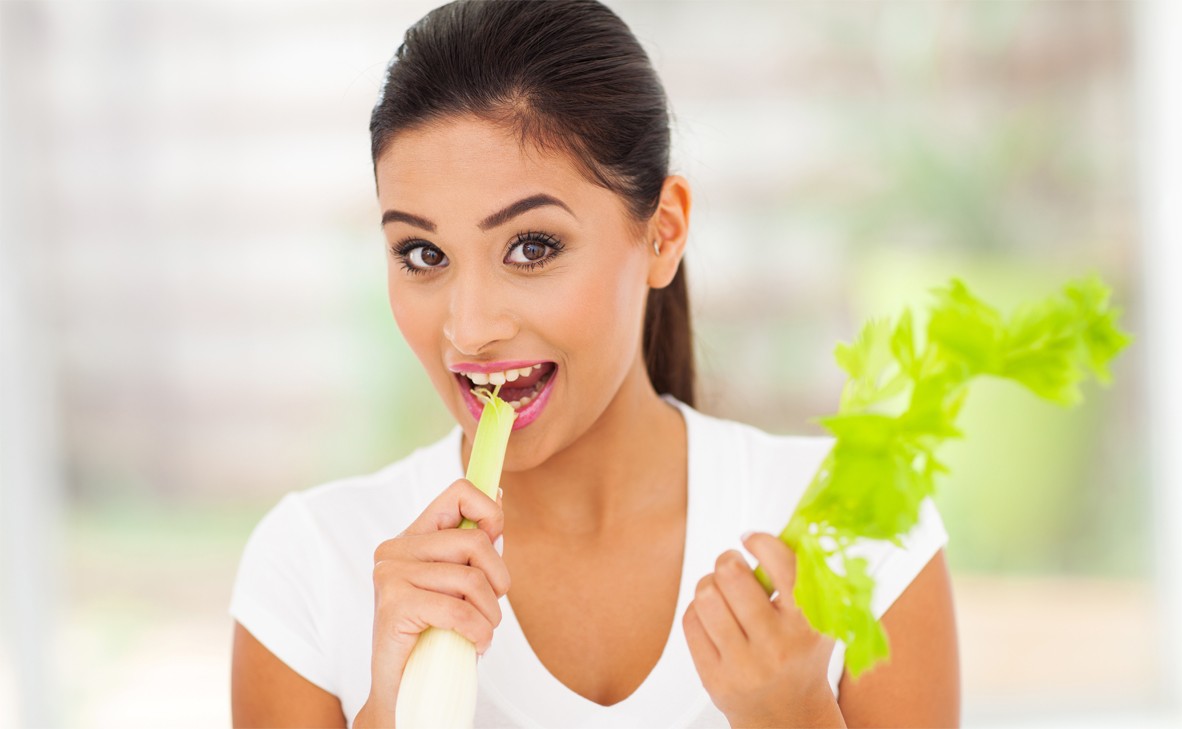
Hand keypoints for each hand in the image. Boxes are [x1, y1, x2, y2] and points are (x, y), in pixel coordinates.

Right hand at [354, 478, 509, 726]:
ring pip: (472, 578)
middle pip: (475, 541)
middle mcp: (395, 549)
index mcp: (412, 538)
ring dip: (490, 614)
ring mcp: (390, 574)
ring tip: (481, 633)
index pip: (458, 493)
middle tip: (491, 610)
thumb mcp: (460, 586)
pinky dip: (479, 632)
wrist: (404, 691)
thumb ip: (474, 548)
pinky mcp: (394, 604)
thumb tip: (500, 496)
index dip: (489, 512)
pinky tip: (475, 645)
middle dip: (498, 580)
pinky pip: (459, 610)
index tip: (497, 540)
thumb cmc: (436, 638)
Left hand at [683, 533, 844, 728]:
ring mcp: (742, 663)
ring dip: (710, 584)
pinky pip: (691, 621)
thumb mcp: (822, 621)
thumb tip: (792, 531)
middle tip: (734, 565)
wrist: (788, 716)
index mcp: (808, 625)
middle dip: (729, 561)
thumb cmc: (801, 658)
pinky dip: (699, 610)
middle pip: (731, 575)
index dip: (762, 542)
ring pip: (706, 595)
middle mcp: (776, 645)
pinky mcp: (714, 676)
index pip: (783, 567)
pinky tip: (714, 616)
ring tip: (722, 591)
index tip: (751, 538)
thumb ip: (812, 580)